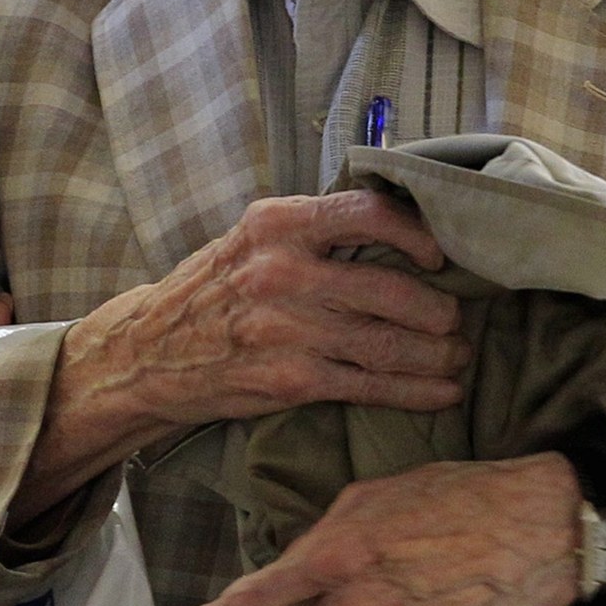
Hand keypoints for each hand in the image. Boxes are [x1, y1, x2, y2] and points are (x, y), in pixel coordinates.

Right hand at [12, 193, 465, 522]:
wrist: (145, 356)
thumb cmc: (215, 290)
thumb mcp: (255, 238)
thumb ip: (319, 228)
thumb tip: (405, 227)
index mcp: (278, 224)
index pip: (368, 212)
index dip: (417, 232)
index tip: (439, 254)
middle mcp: (283, 272)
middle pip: (393, 290)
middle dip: (441, 311)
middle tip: (460, 320)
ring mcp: (287, 330)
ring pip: (390, 343)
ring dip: (439, 355)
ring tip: (459, 357)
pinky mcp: (290, 380)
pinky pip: (370, 385)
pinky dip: (416, 392)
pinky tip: (442, 393)